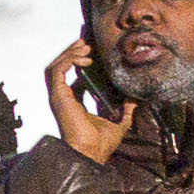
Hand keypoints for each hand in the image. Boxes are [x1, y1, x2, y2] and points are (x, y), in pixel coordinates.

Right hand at [41, 38, 126, 164]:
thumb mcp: (119, 122)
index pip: (74, 75)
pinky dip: (69, 61)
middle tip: (87, 40)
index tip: (93, 49)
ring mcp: (58, 96)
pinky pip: (58, 71)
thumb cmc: (101, 144)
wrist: (91, 153)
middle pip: (62, 66)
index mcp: (74, 102)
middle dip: (73, 51)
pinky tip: (85, 58)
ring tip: (85, 46)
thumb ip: (126, 111)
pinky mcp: (58, 96)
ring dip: (70, 53)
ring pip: (56, 65)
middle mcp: (63, 97)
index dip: (81, 60)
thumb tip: (136, 100)